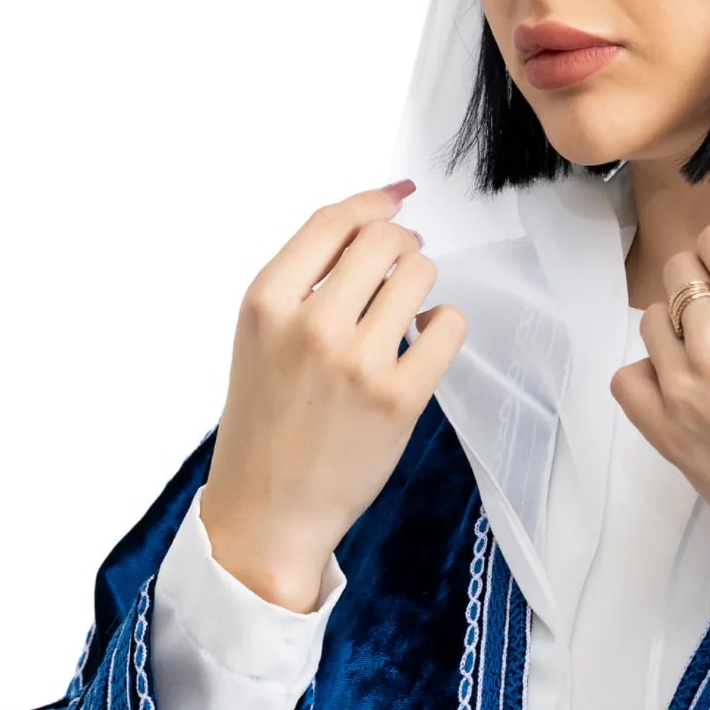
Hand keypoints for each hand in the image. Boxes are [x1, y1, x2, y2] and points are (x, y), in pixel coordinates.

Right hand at [200, 181, 467, 610]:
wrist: (269, 509)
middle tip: (401, 268)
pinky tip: (423, 341)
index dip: (373, 202)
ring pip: (420, 274)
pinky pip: (448, 324)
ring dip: (422, 284)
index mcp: (265, 303)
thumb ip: (305, 281)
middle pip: (384, 240)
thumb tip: (374, 217)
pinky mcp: (399, 396)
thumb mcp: (261, 337)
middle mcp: (310, 324)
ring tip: (407, 313)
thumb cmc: (267, 421)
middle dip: (402, 246)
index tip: (395, 200)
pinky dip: (444, 323)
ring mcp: (357, 361)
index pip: (333, 222)